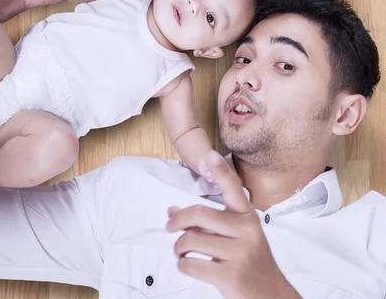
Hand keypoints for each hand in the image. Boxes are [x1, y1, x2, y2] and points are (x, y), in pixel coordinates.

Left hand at [167, 151, 300, 298]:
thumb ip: (206, 223)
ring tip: (181, 252)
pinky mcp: (232, 275)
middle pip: (200, 214)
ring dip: (178, 248)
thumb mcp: (235, 237)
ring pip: (191, 240)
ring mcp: (240, 253)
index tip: (209, 155)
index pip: (233, 188)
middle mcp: (246, 230)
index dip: (221, 171)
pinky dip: (183, 265)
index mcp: (247, 217)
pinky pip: (192, 265)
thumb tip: (172, 211)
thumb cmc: (249, 262)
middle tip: (169, 227)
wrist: (271, 296)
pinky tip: (188, 265)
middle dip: (177, 220)